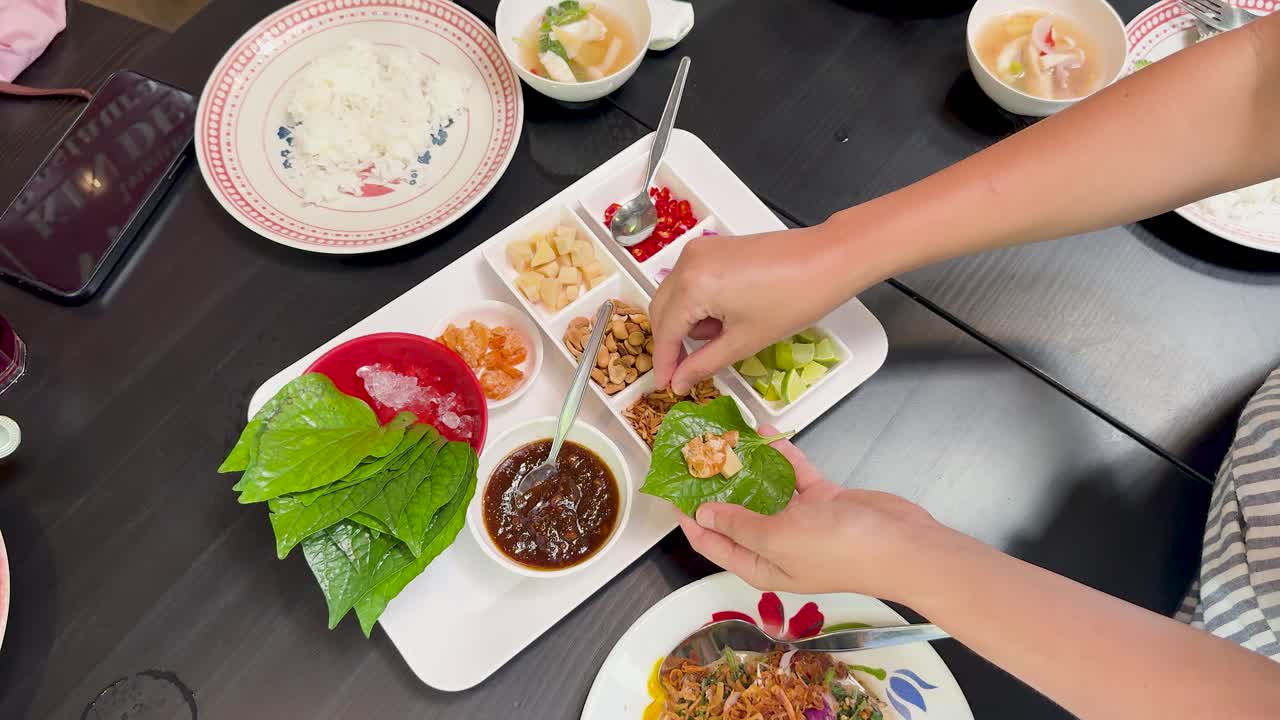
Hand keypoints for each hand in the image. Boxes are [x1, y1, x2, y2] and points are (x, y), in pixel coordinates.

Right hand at [649, 225, 861, 393]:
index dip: (664, 362)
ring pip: (674, 295)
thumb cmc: (793, 300)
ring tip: (718, 339)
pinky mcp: (713, 247)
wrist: (828, 260)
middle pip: (661, 310)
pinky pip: (690, 280)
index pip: (666, 331)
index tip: (665, 385)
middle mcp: (688, 262)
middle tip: (684, 371)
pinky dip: (696, 304)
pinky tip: (722, 318)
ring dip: (685, 323)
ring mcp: (700, 250)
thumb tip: (678, 382)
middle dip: (671, 342)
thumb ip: (704, 363)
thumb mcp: (744, 341)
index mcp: (693, 285)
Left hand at [677, 427, 951, 600]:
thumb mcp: (778, 539)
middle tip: (693, 453)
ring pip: (764, 489)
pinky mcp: (823, 499)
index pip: (713, 542)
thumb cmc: (837, 550)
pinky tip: (763, 431)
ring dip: (745, 465)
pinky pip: (793, 473)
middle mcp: (776, 544)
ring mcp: (801, 521)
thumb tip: (704, 513)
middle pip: (735, 513)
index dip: (689, 518)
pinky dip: (780, 454)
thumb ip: (740, 524)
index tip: (670, 488)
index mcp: (760, 565)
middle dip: (715, 486)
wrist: (902, 545)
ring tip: (721, 436)